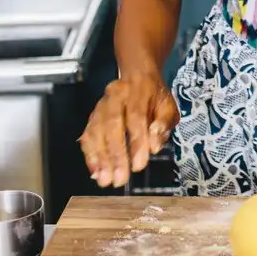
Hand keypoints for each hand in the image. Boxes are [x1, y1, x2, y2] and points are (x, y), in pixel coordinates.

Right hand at [79, 70, 179, 188]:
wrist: (138, 76)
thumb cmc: (155, 96)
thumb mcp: (169, 106)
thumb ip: (164, 125)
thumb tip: (154, 147)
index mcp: (138, 90)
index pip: (136, 116)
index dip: (137, 142)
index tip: (139, 165)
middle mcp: (115, 95)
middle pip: (112, 124)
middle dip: (115, 154)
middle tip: (119, 179)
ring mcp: (101, 105)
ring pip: (96, 130)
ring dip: (100, 157)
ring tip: (105, 179)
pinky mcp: (92, 115)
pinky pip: (87, 135)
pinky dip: (90, 155)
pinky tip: (95, 172)